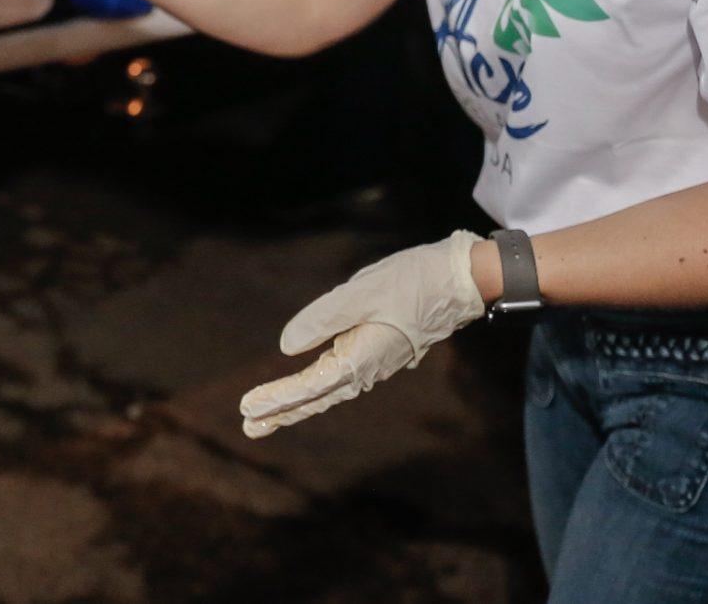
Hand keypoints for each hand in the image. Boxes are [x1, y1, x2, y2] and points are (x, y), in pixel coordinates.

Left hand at [238, 231, 485, 438]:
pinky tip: (309, 390)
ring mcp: (376, 363)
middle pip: (317, 397)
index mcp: (361, 358)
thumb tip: (287, 347)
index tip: (247, 408)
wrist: (460, 281)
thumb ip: (322, 320)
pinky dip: (319, 387)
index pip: (310, 385)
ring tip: (268, 415)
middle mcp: (368, 368)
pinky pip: (342, 377)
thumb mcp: (360, 293)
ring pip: (329, 390)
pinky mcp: (381, 352)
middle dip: (282, 412)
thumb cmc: (411, 281)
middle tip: (248, 426)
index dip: (277, 398)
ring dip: (298, 402)